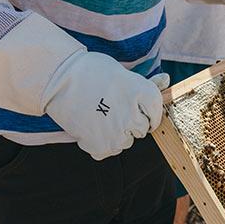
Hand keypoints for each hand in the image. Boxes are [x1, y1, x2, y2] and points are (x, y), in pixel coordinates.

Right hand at [46, 52, 164, 159]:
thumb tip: (166, 79)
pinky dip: (100, 143)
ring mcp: (118, 132)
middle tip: (110, 109)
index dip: (148, 113)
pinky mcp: (101, 145)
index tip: (137, 110)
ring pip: (126, 142)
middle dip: (130, 122)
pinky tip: (90, 127)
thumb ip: (146, 83)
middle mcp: (134, 114)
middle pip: (142, 129)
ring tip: (98, 117)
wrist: (58, 78)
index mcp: (143, 92)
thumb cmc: (91, 72)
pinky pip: (108, 151)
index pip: (156, 112)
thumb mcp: (122, 73)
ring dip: (116, 134)